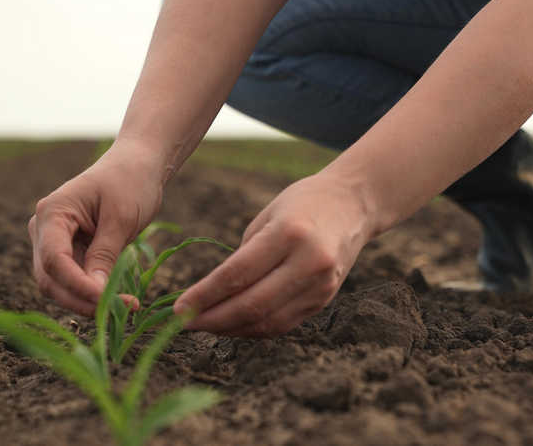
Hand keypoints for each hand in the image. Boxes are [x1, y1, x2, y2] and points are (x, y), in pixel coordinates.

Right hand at [28, 142, 166, 315]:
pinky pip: (73, 279)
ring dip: (87, 300)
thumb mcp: (121, 218)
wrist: (137, 166)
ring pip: (59, 284)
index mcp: (53, 212)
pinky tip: (119, 298)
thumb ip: (105, 254)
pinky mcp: (69, 250)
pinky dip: (92, 291)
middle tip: (121, 311)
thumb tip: (96, 293)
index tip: (107, 300)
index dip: (77, 286)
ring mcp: (53, 241)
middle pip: (51, 277)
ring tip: (125, 306)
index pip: (55, 259)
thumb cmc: (130, 182)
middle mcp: (45, 228)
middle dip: (82, 299)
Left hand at [173, 173, 372, 336]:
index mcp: (289, 233)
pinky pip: (283, 324)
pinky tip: (233, 325)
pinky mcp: (325, 299)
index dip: (204, 296)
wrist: (354, 204)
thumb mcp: (267, 217)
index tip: (178, 306)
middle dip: (212, 319)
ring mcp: (321, 284)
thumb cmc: (302, 203)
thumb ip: (242, 257)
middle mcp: (309, 261)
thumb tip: (211, 297)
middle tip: (184, 322)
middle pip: (252, 304)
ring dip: (231, 329)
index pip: (237, 275)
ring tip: (205, 326)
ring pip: (268, 322)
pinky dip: (254, 329)